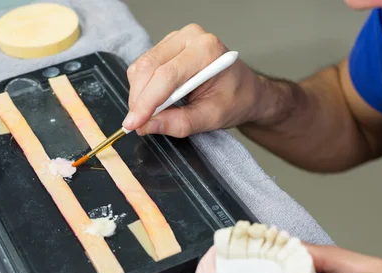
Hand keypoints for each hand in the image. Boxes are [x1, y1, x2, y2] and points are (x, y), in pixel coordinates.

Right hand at [123, 24, 267, 136]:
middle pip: (149, 67)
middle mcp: (191, 38)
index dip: (146, 102)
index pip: (167, 75)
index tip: (133, 124)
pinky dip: (144, 87)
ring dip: (140, 94)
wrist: (248, 92)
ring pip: (142, 66)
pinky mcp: (169, 46)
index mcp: (207, 50)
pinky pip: (145, 66)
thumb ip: (181, 122)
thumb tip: (148, 125)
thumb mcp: (213, 118)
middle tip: (138, 125)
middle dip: (139, 99)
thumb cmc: (238, 100)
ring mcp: (178, 39)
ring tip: (152, 114)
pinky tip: (156, 102)